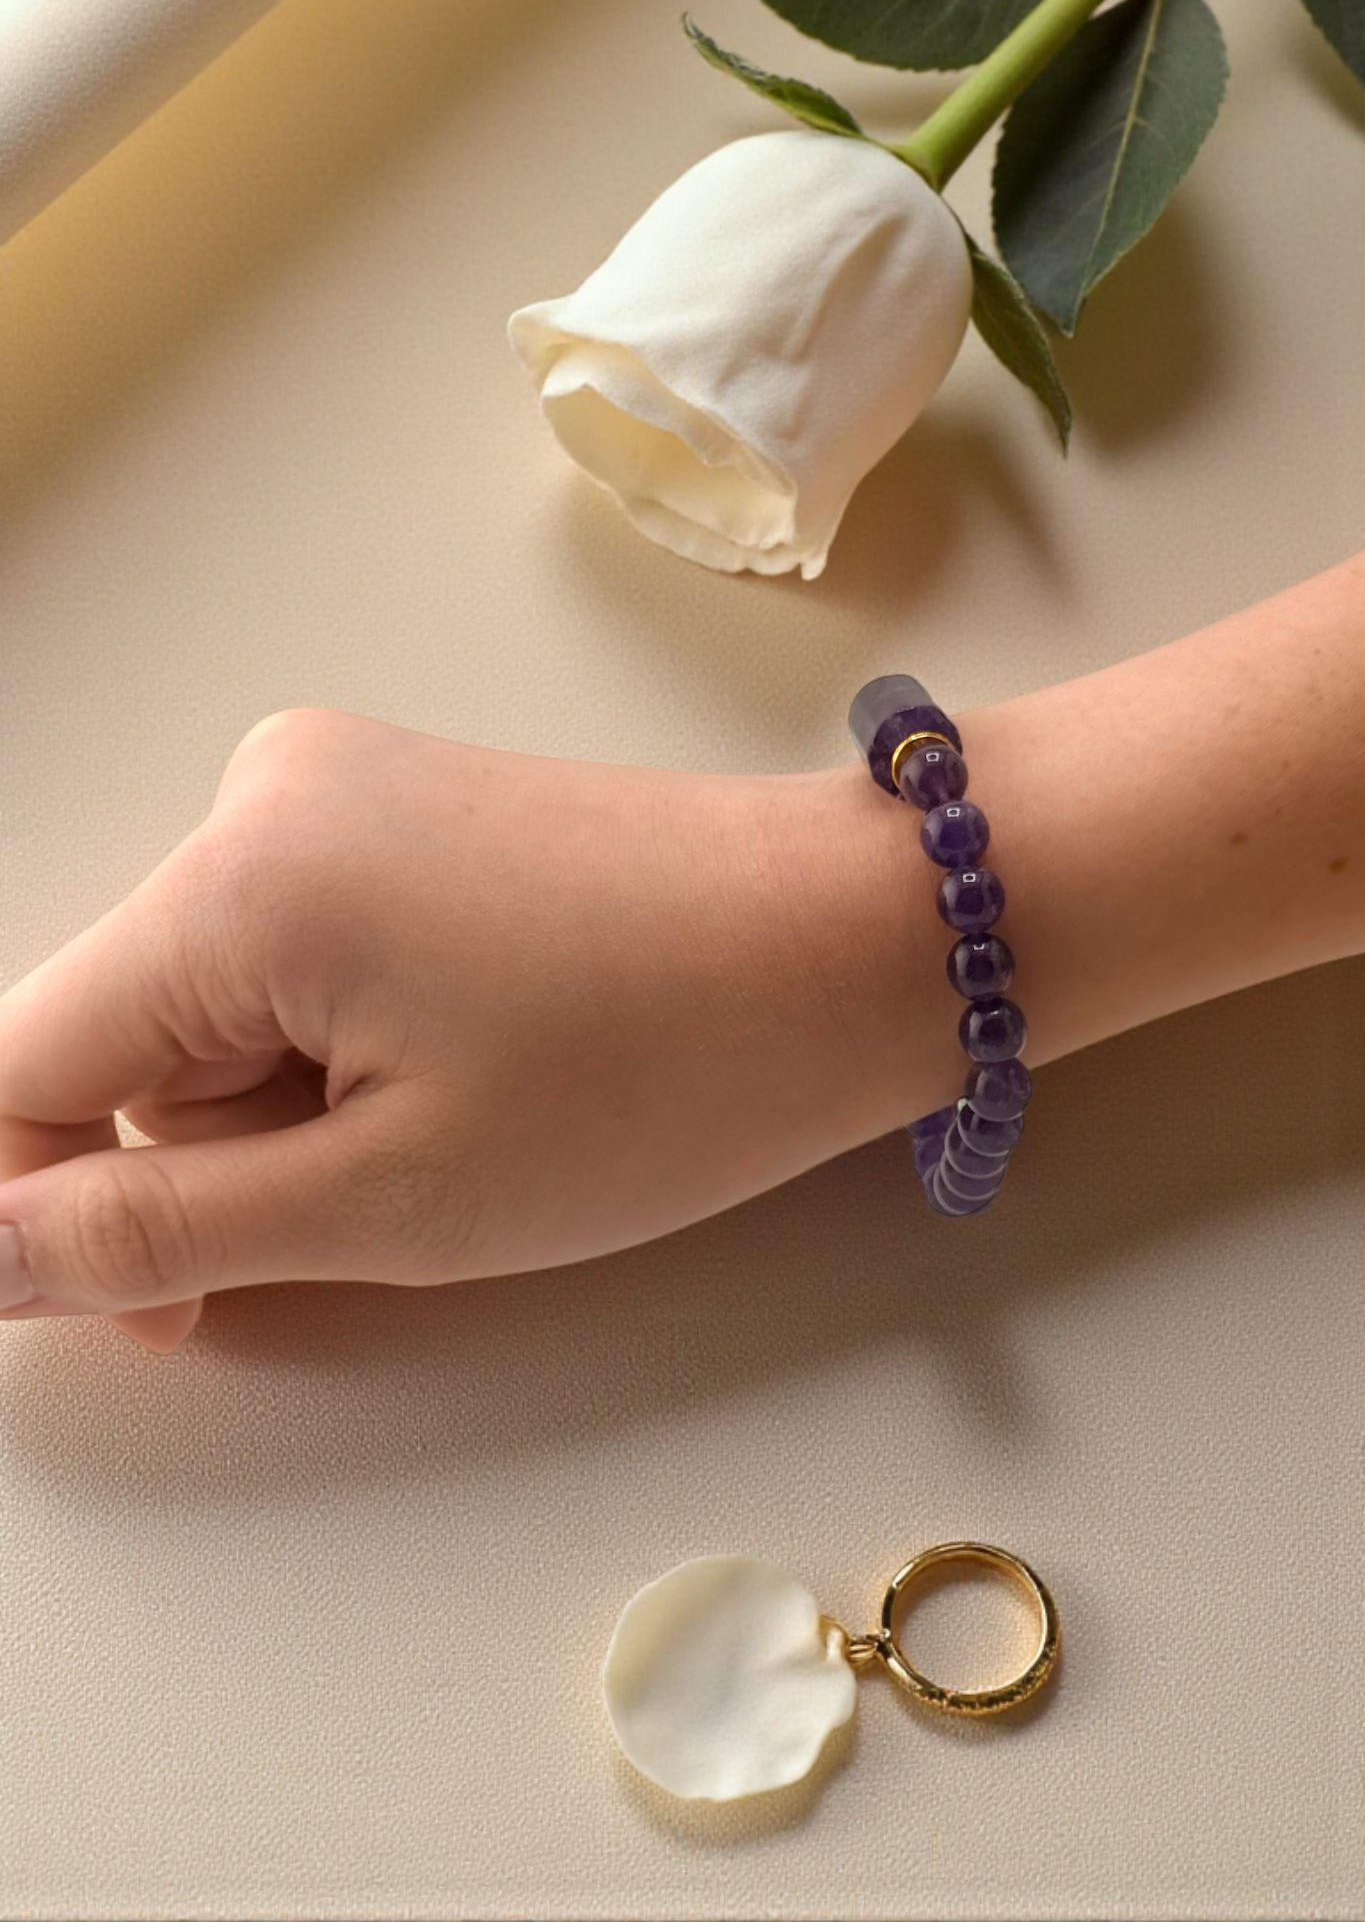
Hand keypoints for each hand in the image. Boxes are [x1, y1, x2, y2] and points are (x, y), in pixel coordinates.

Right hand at [0, 708, 918, 1355]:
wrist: (855, 940)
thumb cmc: (661, 1070)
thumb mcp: (385, 1197)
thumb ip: (155, 1228)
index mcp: (236, 879)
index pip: (21, 1066)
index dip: (53, 1212)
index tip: (155, 1309)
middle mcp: (266, 796)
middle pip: (127, 1036)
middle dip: (216, 1161)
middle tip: (373, 1218)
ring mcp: (343, 787)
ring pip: (221, 1008)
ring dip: (297, 1110)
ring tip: (460, 1129)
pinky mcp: (410, 807)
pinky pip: (303, 955)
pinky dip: (350, 1046)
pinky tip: (470, 1068)